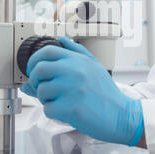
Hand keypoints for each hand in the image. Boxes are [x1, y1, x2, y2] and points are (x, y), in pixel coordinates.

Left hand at [21, 37, 143, 145]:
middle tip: (41, 87)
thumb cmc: (105, 92)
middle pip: (39, 69)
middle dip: (35, 80)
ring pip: (41, 91)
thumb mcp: (94, 65)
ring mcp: (73, 89)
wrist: (120, 114)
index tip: (34, 70)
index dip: (34, 60)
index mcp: (78, 60)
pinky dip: (53, 112)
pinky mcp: (71, 108)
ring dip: (45, 99)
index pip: (47, 51)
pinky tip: (65, 111)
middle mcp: (75, 72)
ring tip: (59, 101)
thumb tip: (60, 39)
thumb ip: (76, 50)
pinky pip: (48, 109)